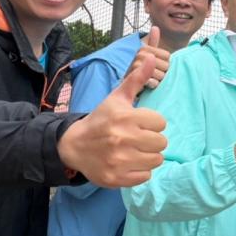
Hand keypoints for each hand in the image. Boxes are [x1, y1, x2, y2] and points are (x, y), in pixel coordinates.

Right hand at [58, 54, 167, 186]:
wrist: (73, 145)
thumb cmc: (101, 119)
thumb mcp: (117, 98)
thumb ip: (136, 79)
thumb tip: (150, 57)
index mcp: (125, 118)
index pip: (161, 123)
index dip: (153, 123)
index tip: (141, 123)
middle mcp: (122, 139)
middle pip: (162, 143)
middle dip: (153, 140)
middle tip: (139, 138)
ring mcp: (119, 161)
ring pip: (156, 160)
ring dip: (149, 156)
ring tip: (136, 150)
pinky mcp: (116, 178)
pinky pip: (145, 177)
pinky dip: (140, 171)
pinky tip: (129, 163)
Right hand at [127, 26, 169, 89]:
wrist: (127, 84)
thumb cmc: (141, 69)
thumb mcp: (147, 54)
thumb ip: (152, 41)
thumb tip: (155, 27)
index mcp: (144, 48)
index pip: (168, 56)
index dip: (165, 63)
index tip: (156, 65)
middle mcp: (139, 55)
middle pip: (166, 65)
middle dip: (162, 72)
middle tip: (152, 74)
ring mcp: (136, 66)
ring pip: (161, 75)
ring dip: (158, 80)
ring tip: (149, 79)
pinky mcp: (135, 80)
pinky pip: (154, 83)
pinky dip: (153, 85)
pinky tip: (147, 85)